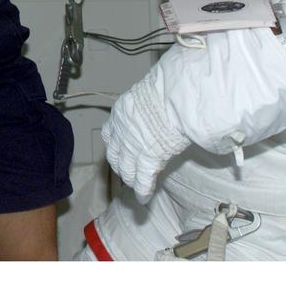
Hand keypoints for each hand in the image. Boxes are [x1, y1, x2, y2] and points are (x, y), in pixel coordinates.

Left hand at [101, 73, 188, 202]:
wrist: (174, 94)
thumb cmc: (167, 86)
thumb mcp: (149, 91)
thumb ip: (148, 102)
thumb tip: (159, 101)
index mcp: (121, 112)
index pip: (111, 133)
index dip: (114, 143)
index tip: (117, 148)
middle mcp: (122, 131)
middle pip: (115, 154)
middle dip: (119, 163)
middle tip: (123, 170)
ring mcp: (133, 146)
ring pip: (127, 169)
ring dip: (129, 178)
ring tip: (133, 185)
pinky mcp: (148, 159)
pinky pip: (143, 180)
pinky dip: (142, 191)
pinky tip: (143, 199)